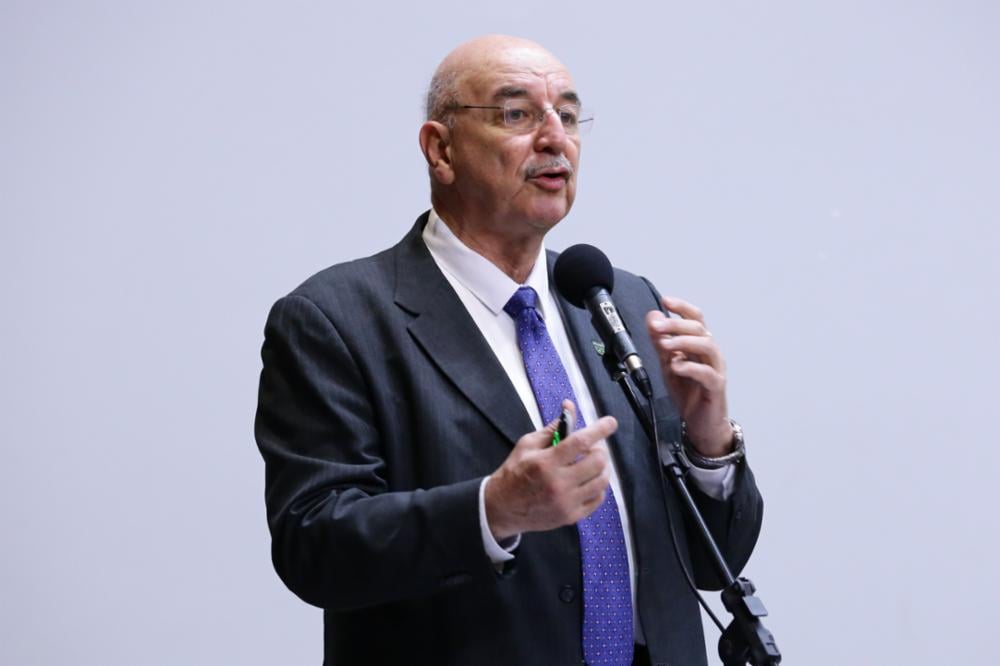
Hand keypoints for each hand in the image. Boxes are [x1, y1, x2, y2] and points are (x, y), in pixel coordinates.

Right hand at [484, 401, 617, 540]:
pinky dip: (598, 486)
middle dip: (600, 449)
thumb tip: (570, 407)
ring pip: (601, 481)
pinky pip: (597, 499)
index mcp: (546, 462)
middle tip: (594, 445)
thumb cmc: (514, 472)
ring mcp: (567, 502)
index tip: (610, 422)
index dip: (599, 430)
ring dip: (602, 467)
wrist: (502, 508)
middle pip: (597, 462)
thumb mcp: (527, 445)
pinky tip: (589, 479)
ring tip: (593, 462)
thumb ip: (552, 428)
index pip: (580, 442)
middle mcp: (558, 483)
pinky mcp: (571, 517)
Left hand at [646, 296, 733, 456]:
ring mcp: (716, 369)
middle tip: (656, 326)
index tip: (665, 301)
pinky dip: (691, 367)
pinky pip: (707, 373)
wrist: (701, 423)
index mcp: (700, 345)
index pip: (695, 318)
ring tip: (665, 344)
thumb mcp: (668, 364)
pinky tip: (676, 367)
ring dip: (684, 342)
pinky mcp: (717, 387)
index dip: (682, 308)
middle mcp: (711, 353)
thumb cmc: (688, 393)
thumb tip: (652, 316)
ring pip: (707, 346)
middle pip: (700, 328)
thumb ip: (660, 342)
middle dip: (676, 324)